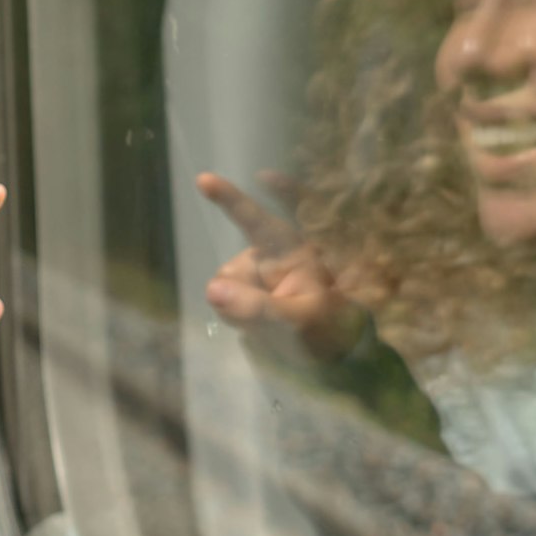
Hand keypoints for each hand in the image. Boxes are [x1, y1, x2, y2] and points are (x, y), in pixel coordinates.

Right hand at [196, 171, 362, 357]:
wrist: (330, 356)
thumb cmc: (325, 330)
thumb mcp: (297, 321)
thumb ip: (257, 307)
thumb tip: (212, 289)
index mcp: (294, 251)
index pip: (259, 221)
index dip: (232, 199)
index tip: (204, 179)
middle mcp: (272, 256)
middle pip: (233, 271)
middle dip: (240, 295)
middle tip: (265, 321)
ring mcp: (257, 275)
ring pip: (225, 289)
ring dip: (239, 310)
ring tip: (272, 325)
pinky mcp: (247, 293)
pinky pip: (224, 301)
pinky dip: (236, 316)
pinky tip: (259, 325)